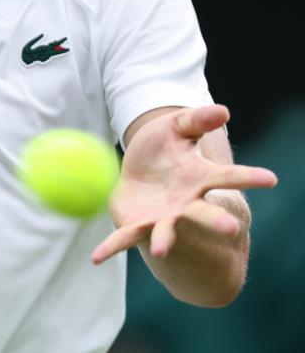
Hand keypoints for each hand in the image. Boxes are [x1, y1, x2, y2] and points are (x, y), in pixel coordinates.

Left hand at [91, 105, 276, 263]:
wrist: (139, 173)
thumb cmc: (162, 150)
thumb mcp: (176, 128)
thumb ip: (196, 120)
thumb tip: (224, 110)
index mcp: (200, 178)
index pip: (228, 176)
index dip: (249, 177)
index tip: (271, 178)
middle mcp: (187, 203)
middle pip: (205, 213)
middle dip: (217, 221)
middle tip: (231, 228)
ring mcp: (163, 218)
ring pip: (166, 231)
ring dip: (165, 241)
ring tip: (161, 250)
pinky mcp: (138, 226)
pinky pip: (123, 239)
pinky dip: (110, 248)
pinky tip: (96, 258)